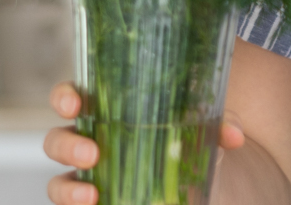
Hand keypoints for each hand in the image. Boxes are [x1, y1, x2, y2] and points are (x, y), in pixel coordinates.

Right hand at [43, 81, 247, 204]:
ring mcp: (90, 177)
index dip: (64, 97)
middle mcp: (90, 142)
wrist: (202, 180)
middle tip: (93, 154)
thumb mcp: (204, 127)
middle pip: (56, 140)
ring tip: (92, 196)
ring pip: (59, 182)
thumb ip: (218, 123)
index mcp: (107, 110)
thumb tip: (234, 134)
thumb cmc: (189, 138)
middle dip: (67, 146)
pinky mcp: (96, 202)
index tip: (74, 104)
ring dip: (68, 189)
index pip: (71, 96)